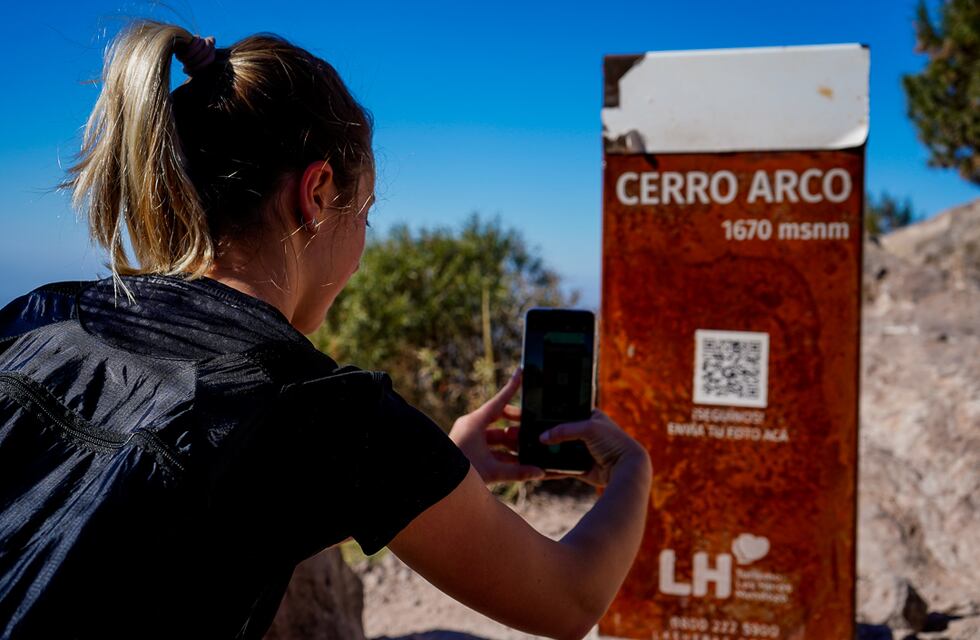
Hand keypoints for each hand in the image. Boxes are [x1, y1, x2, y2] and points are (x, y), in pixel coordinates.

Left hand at [449, 368, 546, 485]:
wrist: (435, 483)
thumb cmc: (459, 474)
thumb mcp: (492, 471)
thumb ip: (518, 472)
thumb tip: (539, 472)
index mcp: (475, 423)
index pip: (499, 401)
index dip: (512, 387)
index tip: (521, 371)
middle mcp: (471, 426)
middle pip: (499, 418)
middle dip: (516, 422)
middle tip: (532, 425)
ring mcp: (468, 437)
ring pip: (495, 434)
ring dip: (511, 441)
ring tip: (528, 447)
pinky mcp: (466, 448)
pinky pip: (488, 446)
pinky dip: (502, 451)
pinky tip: (516, 461)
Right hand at [538, 409, 649, 487]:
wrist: (626, 468)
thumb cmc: (613, 442)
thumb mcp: (589, 428)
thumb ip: (564, 430)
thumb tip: (543, 437)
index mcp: (591, 417)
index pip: (568, 413)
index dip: (553, 415)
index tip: (534, 417)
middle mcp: (587, 434)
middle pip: (561, 433)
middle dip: (547, 436)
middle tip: (527, 435)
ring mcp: (583, 451)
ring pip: (560, 451)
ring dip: (547, 452)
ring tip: (529, 451)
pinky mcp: (581, 468)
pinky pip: (562, 467)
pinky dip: (552, 468)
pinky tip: (539, 468)